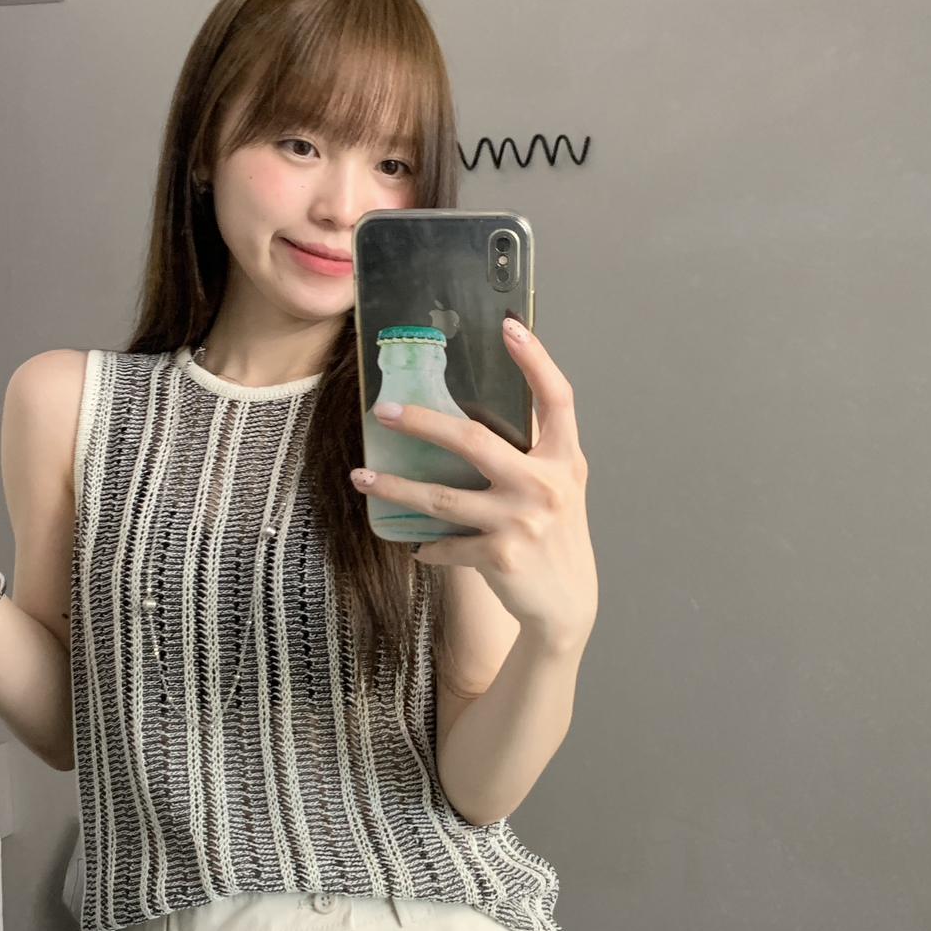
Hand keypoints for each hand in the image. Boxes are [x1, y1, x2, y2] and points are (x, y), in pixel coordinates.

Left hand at [349, 316, 597, 645]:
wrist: (567, 603)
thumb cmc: (555, 535)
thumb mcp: (558, 487)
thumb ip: (530, 452)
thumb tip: (474, 415)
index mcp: (565, 459)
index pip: (557, 398)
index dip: (535, 360)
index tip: (508, 327)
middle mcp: (546, 485)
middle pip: (475, 440)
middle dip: (423, 422)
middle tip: (385, 411)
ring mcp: (522, 521)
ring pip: (443, 497)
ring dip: (396, 487)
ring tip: (363, 477)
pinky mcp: (500, 556)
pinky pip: (446, 544)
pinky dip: (428, 546)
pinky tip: (416, 546)